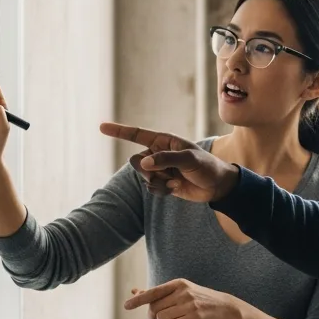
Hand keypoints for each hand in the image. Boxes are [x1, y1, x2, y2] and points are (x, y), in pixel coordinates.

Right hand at [99, 123, 239, 202]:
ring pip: (142, 177)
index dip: (119, 131)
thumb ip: (166, 159)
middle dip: (148, 171)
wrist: (217, 186)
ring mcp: (159, 169)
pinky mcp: (161, 183)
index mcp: (163, 141)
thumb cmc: (207, 166)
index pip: (137, 134)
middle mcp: (158, 154)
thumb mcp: (189, 159)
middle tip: (168, 174)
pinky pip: (150, 189)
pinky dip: (161, 191)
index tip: (101, 127)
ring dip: (158, 183)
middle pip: (136, 162)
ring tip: (176, 182)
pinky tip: (175, 189)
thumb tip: (144, 163)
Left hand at [123, 279, 237, 318]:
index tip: (126, 305)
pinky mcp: (195, 317)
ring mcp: (190, 304)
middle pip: (155, 309)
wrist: (224, 307)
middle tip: (166, 315)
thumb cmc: (197, 299)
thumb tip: (135, 291)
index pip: (153, 292)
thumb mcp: (179, 292)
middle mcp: (183, 292)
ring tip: (177, 318)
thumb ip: (157, 293)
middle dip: (156, 316)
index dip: (139, 300)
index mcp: (178, 284)